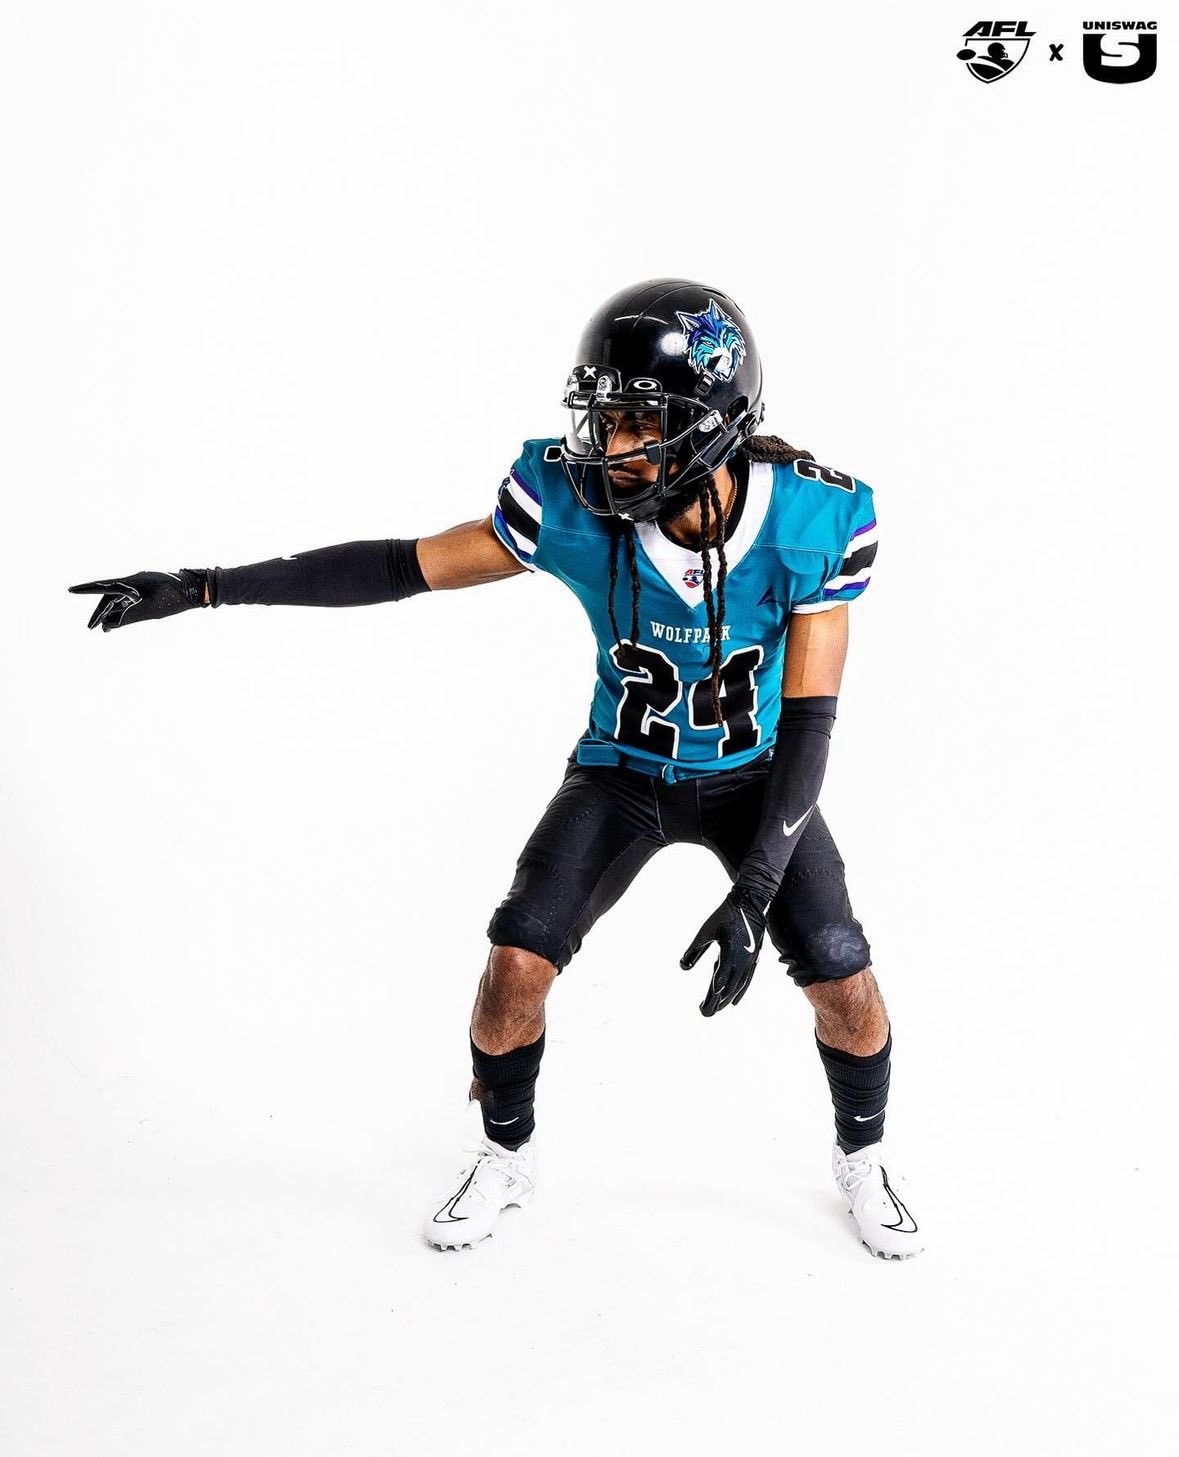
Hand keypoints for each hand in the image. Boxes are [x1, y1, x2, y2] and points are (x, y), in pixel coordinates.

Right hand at [68, 569, 207, 630]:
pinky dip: (123, 611)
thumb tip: (108, 625)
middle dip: (100, 612)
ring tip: (103, 629)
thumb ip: (128, 617)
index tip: (70, 590)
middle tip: (90, 627)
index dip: (86, 589)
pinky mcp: (149, 591)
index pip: (104, 586)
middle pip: (110, 596)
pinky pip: (130, 601)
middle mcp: (134, 582)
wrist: (196, 589)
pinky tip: (119, 621)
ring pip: (120, 600)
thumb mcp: (151, 611)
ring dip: (111, 613)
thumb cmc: (175, 598)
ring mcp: (141, 586)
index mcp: (133, 582)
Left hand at [679, 887, 767, 1016]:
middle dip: (717, 1003)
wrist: (750, 902)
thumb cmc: (725, 915)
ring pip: (739, 986)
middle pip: (729, 989)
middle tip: (705, 1013)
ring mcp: (750, 960)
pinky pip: (747, 980)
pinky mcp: (754, 958)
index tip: (702, 1008)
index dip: (711, 998)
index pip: (719, 983)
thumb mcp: (705, 932)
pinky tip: (734, 1000)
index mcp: (730, 954)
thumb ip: (694, 950)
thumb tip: (683, 967)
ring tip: (717, 1008)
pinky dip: (740, 992)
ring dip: (727, 999)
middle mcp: (742, 960)